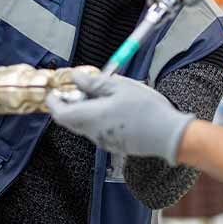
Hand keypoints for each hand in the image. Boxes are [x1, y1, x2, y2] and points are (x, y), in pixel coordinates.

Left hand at [45, 72, 192, 164]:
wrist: (168, 136)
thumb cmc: (145, 109)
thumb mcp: (119, 87)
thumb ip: (94, 82)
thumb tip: (76, 78)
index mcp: (90, 117)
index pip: (59, 113)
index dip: (54, 101)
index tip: (56, 89)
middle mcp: (93, 133)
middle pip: (70, 120)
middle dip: (69, 103)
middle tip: (80, 87)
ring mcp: (104, 141)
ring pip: (85, 125)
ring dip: (86, 109)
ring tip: (103, 93)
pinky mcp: (115, 145)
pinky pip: (98, 130)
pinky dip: (98, 117)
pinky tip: (115, 107)